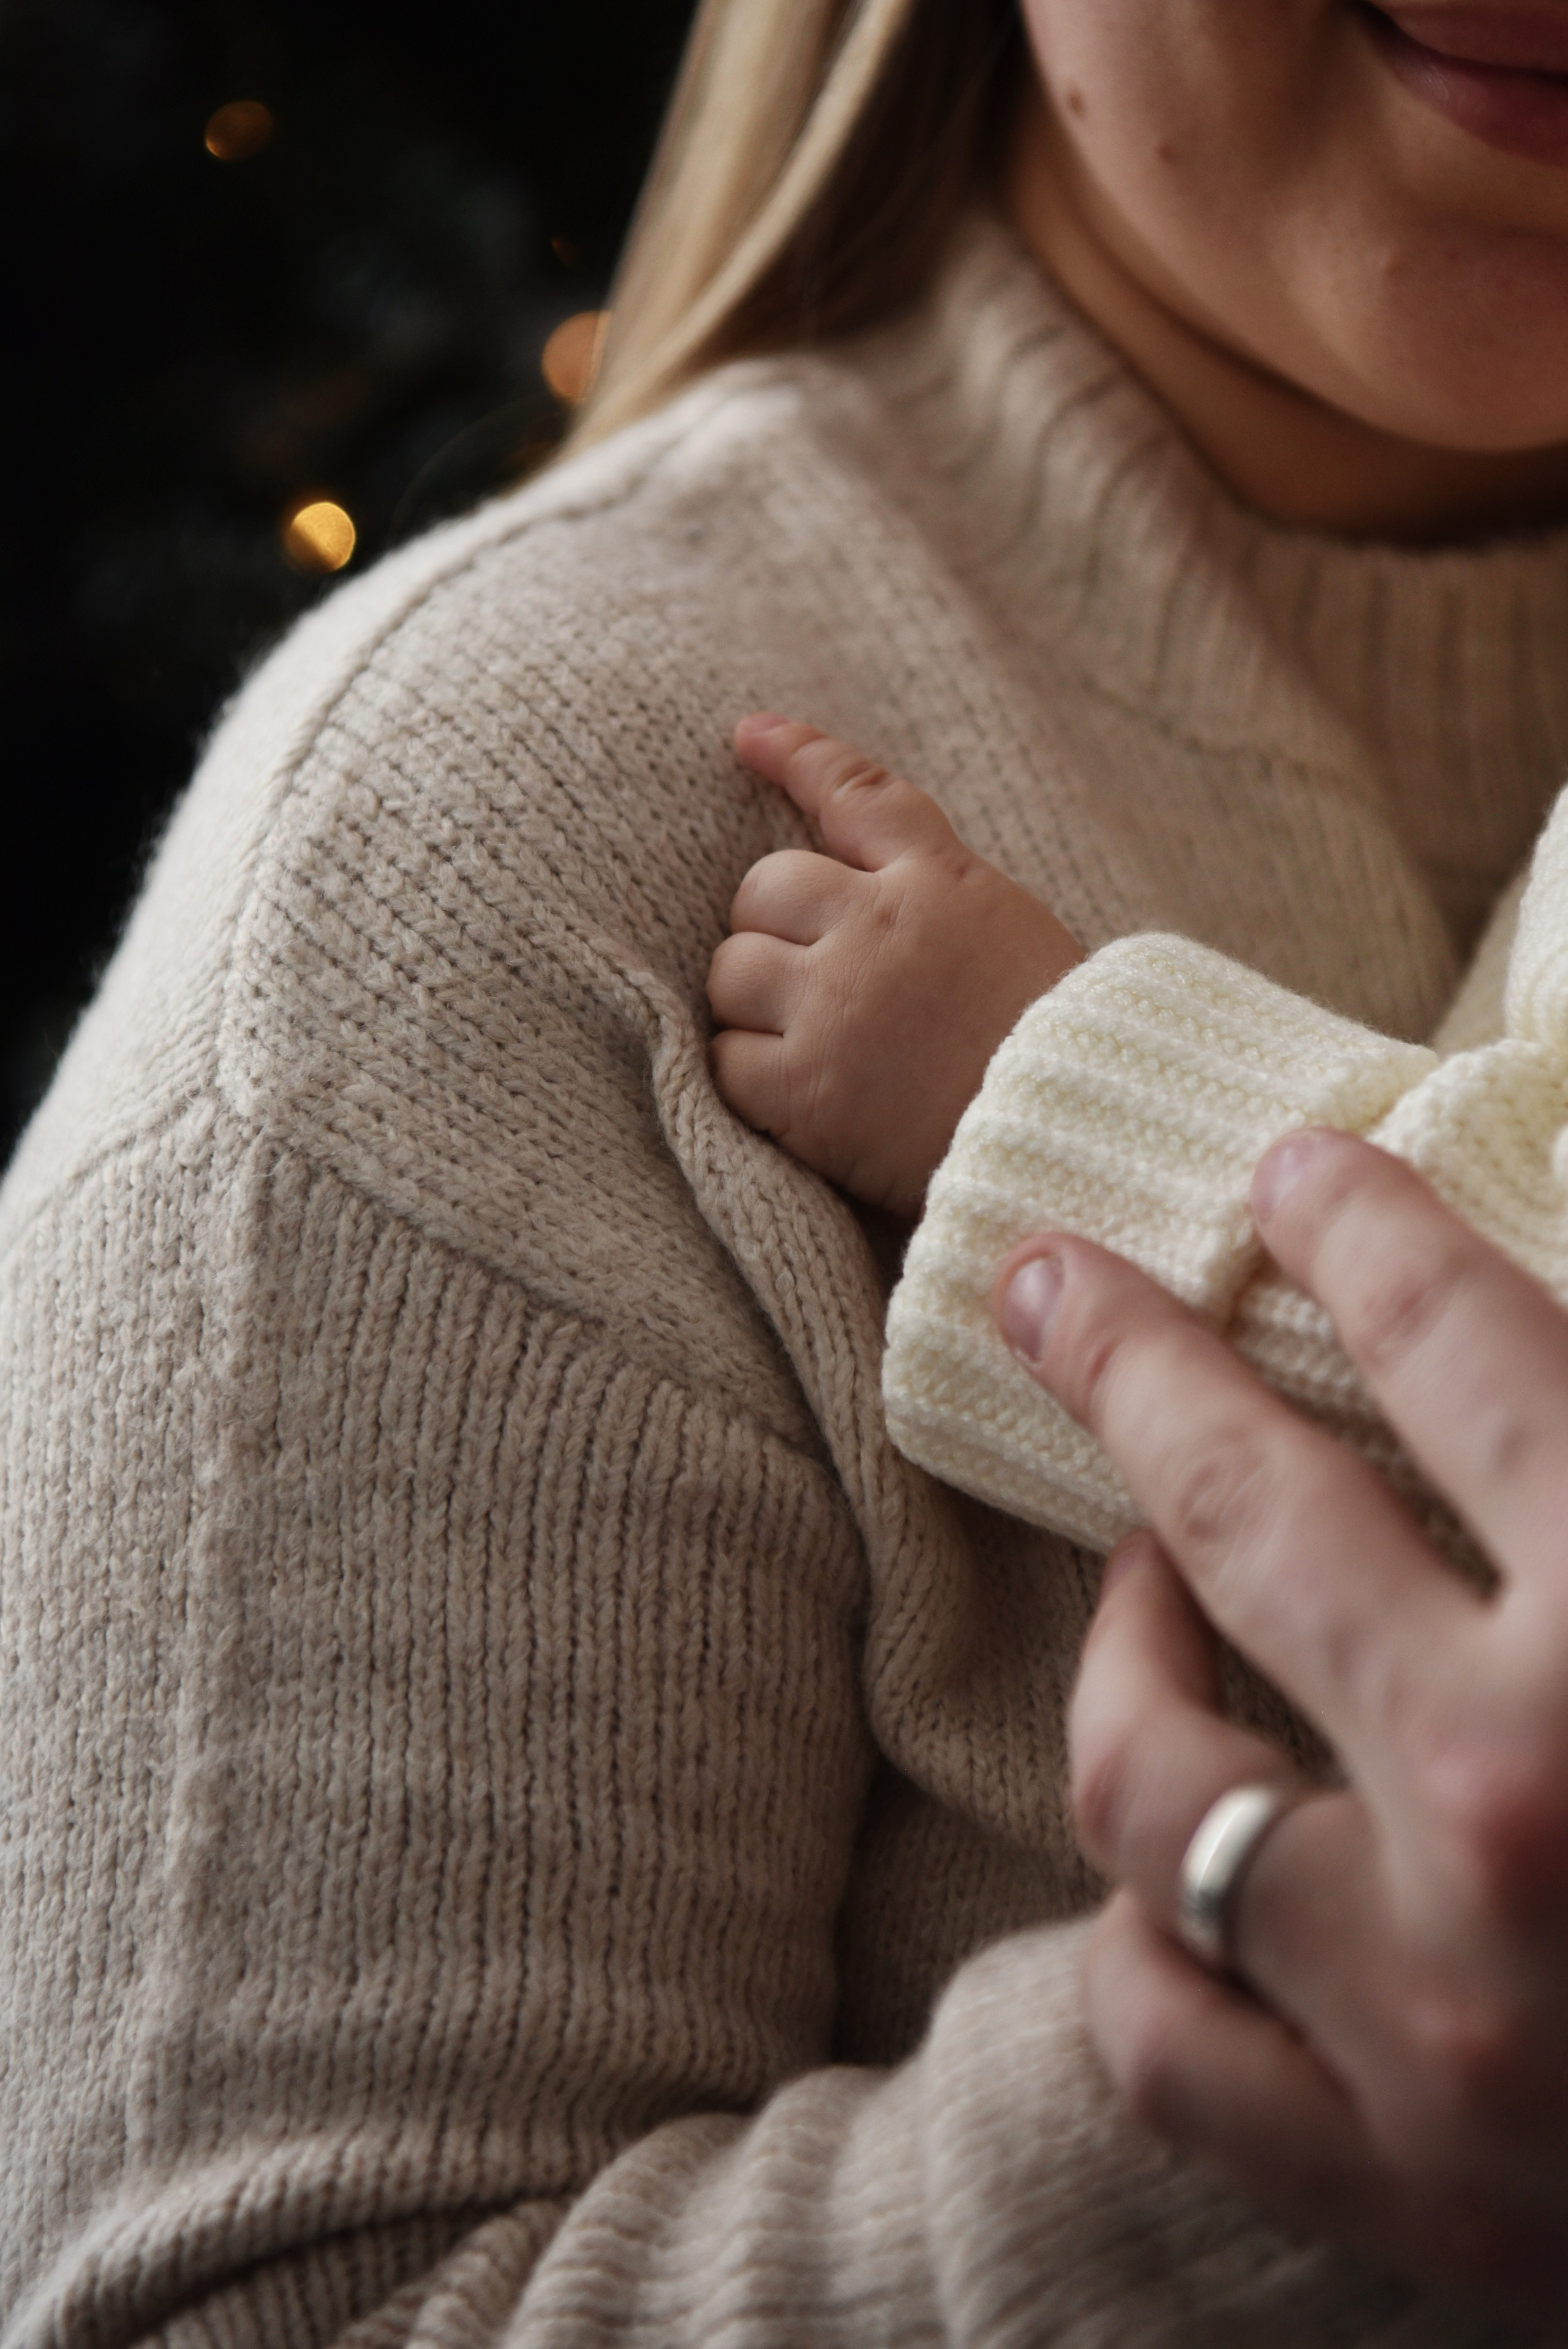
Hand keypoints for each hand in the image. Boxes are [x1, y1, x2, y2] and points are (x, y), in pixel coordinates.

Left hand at [707, 715, 1081, 1221]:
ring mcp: (834, 1009)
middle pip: (762, 891)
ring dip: (754, 1004)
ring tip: (812, 1040)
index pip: (858, 794)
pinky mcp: (805, 1090)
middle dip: (774, 931)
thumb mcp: (1010, 929)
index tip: (750, 737)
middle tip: (817, 982)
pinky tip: (802, 1094)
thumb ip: (933, 883)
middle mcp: (876, 930)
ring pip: (731, 972)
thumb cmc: (1054, 1046)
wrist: (1077, 1143)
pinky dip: (751, 1076)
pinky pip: (727, 1060)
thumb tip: (854, 857)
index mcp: (939, 883)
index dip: (799, 757)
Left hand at [996, 1131, 1567, 2319]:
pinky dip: (1144, 1932)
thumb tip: (1516, 1346)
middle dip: (1133, 1360)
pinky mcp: (1404, 2190)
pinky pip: (1165, 2036)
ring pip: (1150, 1782)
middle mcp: (1519, 1812)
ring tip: (1138, 1571)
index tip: (1297, 1179)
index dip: (1365, 1237)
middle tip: (1050, 1277)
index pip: (1464, 1354)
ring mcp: (1437, 2021)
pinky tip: (1168, 1858)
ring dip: (1120, 1648)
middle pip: (1247, 1513)